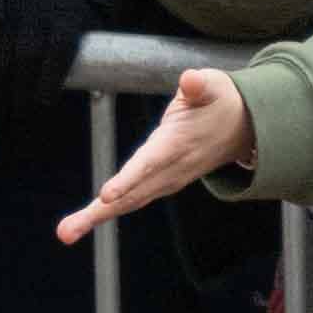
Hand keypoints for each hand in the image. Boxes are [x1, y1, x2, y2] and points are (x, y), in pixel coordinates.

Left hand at [63, 58, 253, 235]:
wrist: (245, 127)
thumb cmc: (220, 101)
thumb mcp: (213, 85)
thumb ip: (199, 85)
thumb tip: (190, 80)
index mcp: (177, 144)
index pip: (149, 164)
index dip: (128, 180)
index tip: (105, 195)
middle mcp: (171, 169)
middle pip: (132, 194)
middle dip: (99, 213)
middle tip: (67, 232)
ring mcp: (168, 180)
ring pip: (130, 201)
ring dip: (97, 217)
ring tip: (67, 231)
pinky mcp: (163, 183)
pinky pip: (133, 199)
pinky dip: (108, 210)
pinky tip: (85, 220)